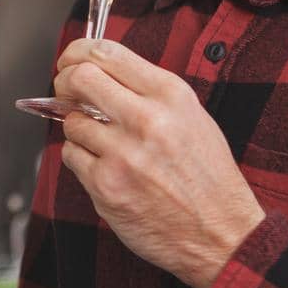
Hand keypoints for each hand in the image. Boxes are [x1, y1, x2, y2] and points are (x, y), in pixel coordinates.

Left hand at [53, 39, 265, 287]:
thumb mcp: (192, 118)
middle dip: (66, 83)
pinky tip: (106, 168)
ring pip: (71, 122)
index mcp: (170, 95)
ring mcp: (123, 154)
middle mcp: (146, 119)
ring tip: (104, 144)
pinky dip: (81, 159)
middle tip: (67, 93)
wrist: (222, 235)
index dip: (77, 52)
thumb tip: (99, 74)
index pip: (107, 52)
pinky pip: (72, 156)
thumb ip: (147, 92)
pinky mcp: (106, 185)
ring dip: (79, 130)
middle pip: (79, 78)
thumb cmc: (207, 177)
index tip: (70, 59)